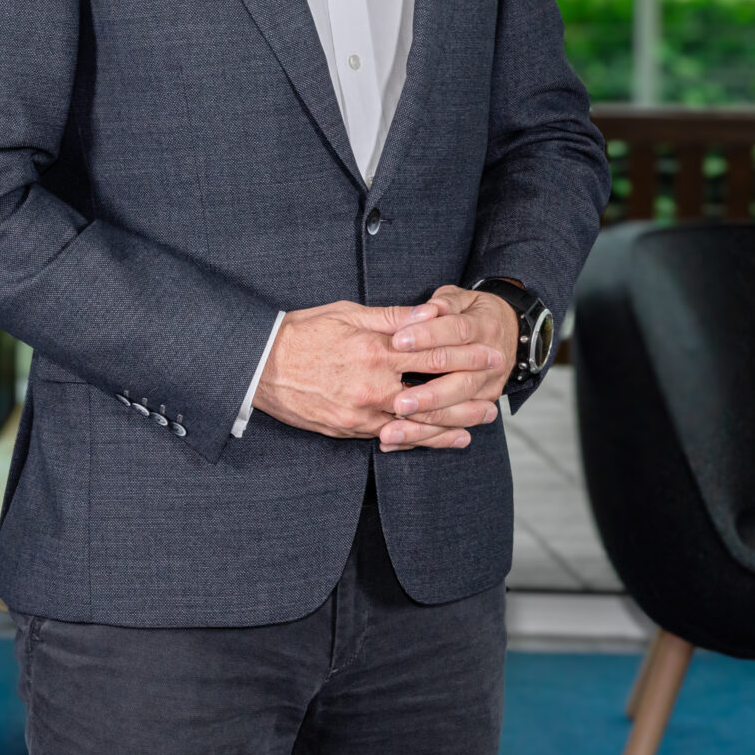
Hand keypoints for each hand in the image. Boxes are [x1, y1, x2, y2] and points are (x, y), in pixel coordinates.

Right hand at [252, 292, 507, 451]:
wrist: (259, 365)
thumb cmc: (302, 333)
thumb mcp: (346, 313)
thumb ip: (391, 317)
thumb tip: (429, 313)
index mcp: (374, 349)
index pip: (432, 353)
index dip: (466, 355)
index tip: (490, 353)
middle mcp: (372, 385)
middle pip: (432, 395)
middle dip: (467, 397)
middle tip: (495, 396)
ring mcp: (361, 412)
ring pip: (417, 424)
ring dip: (451, 425)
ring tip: (477, 425)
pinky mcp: (349, 428)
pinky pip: (392, 438)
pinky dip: (420, 441)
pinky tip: (442, 441)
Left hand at [383, 286, 518, 448]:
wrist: (510, 328)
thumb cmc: (471, 311)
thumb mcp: (460, 297)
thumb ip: (443, 303)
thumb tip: (428, 309)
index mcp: (483, 327)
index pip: (456, 332)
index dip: (427, 335)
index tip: (398, 341)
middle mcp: (491, 362)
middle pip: (460, 381)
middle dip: (428, 394)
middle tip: (397, 403)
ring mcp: (488, 387)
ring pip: (460, 409)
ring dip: (426, 422)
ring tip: (392, 430)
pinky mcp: (482, 405)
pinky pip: (455, 426)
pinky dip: (428, 437)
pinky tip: (398, 442)